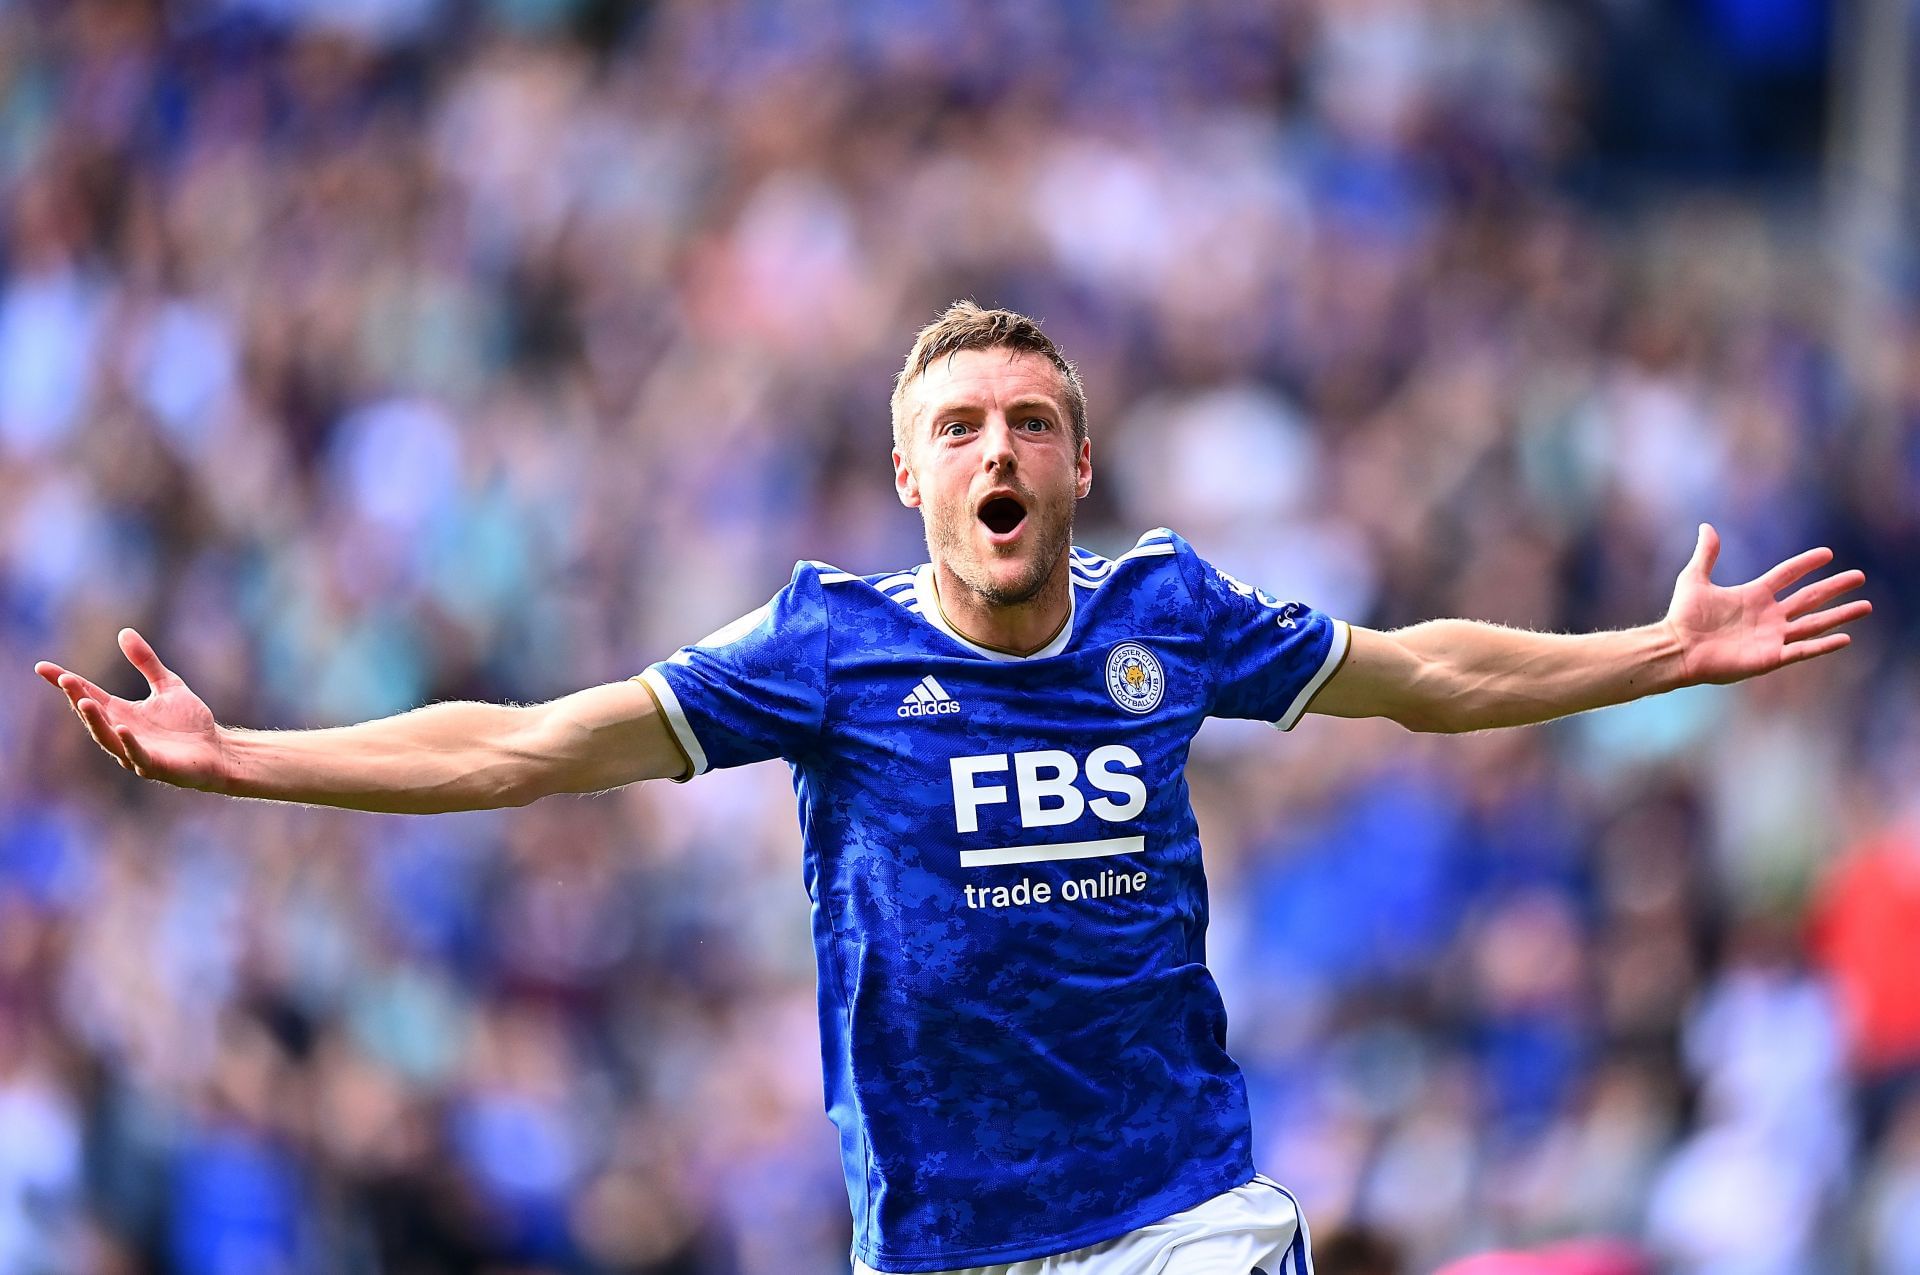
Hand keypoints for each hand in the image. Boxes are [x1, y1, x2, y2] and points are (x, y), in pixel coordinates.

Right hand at [34, 628, 228, 789]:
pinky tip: (121, 728)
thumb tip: (124, 632)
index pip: (88, 694)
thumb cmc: (189, 723)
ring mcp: (135, 751)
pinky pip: (137, 755)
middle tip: (64, 679)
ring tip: (84, 702)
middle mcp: (121, 732)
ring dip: (95, 721)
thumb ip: (146, 662)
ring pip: (107, 738)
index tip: (42, 667)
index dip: (66, 682)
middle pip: (93, 715)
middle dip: (77, 698)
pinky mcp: (154, 766)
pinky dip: (128, 743)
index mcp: (121, 713)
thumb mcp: (167, 684)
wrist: (217, 751)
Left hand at [1664, 524, 1869, 685]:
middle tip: (1860, 576)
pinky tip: (1845, 637)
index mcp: (1753, 595)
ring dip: (1840, 615)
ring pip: (1814, 624)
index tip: (1827, 553)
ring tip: (1866, 606)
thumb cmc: (1683, 617)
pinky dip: (1823, 645)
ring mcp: (1771, 637)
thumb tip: (1707, 526)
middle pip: (1809, 598)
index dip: (1805, 564)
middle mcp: (1768, 615)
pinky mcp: (1770, 657)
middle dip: (1834, 587)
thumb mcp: (1694, 579)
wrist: (1676, 648)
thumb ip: (1706, 554)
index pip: (1787, 576)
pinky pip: (1802, 650)